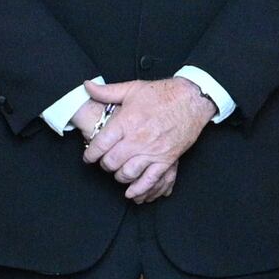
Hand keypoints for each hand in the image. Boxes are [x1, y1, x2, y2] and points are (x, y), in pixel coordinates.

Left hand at [79, 77, 209, 202]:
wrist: (191, 99)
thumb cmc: (162, 93)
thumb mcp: (132, 88)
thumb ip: (107, 91)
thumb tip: (87, 86)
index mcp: (126, 121)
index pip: (100, 144)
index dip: (90, 154)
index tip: (88, 157)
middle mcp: (137, 138)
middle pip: (111, 162)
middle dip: (104, 164)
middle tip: (105, 161)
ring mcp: (152, 151)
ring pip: (127, 173)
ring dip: (119, 176)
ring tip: (118, 171)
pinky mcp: (166, 160)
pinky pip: (149, 180)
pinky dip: (138, 189)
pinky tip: (131, 193)